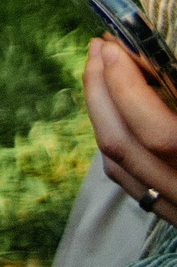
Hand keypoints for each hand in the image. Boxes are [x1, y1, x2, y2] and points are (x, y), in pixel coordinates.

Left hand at [88, 39, 176, 224]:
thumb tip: (151, 60)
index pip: (157, 133)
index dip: (127, 88)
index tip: (113, 48)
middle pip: (122, 146)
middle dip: (101, 91)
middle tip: (97, 50)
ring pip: (119, 165)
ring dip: (101, 113)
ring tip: (101, 72)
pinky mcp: (175, 218)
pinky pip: (129, 180)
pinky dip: (114, 142)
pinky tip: (113, 115)